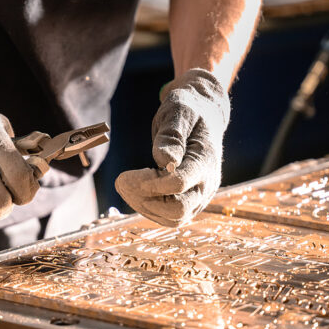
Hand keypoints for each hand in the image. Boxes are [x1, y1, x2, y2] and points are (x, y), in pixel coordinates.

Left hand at [115, 68, 229, 226]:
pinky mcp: (192, 200)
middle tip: (122, 181)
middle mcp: (207, 183)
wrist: (204, 113)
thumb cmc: (189, 109)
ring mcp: (201, 195)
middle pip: (178, 211)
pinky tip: (134, 190)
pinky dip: (149, 208)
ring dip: (144, 207)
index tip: (126, 175)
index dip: (150, 184)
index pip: (179, 184)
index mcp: (205, 160)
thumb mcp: (179, 111)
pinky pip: (171, 217)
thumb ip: (171, 136)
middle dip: (145, 200)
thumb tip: (163, 160)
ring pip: (173, 218)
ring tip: (124, 185)